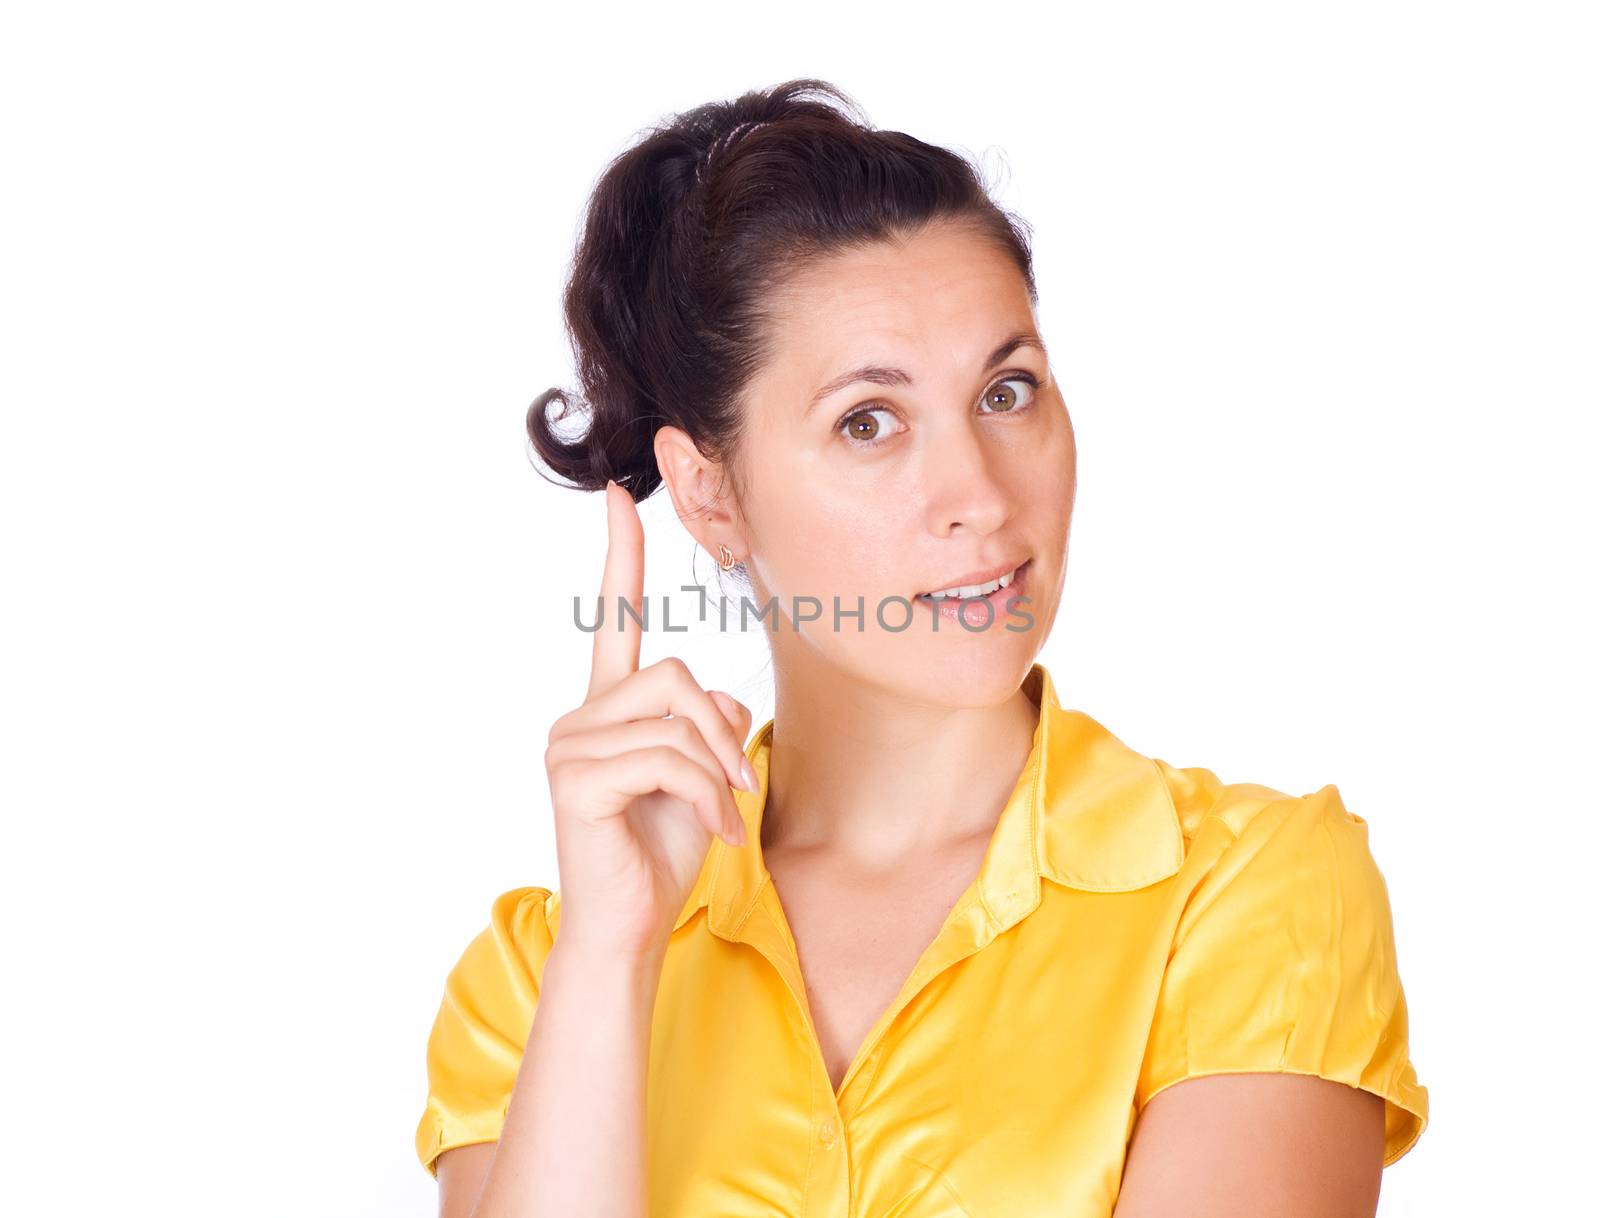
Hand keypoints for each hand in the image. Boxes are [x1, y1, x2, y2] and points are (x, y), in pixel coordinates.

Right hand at [542, 481, 755, 959]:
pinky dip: (705, 795)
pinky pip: (664, 757)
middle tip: (738, 783)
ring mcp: (571, 746)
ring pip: (675, 714)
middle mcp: (582, 717)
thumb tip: (715, 693)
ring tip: (723, 814)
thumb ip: (707, 723)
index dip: (621, 557)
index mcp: (609, 708)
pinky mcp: (575, 780)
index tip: (620, 498)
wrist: (632, 926)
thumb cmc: (662, 852)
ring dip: (717, 769)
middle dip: (720, 729)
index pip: (614, 620)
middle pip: (674, 672)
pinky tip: (711, 831)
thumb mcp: (703, 776)